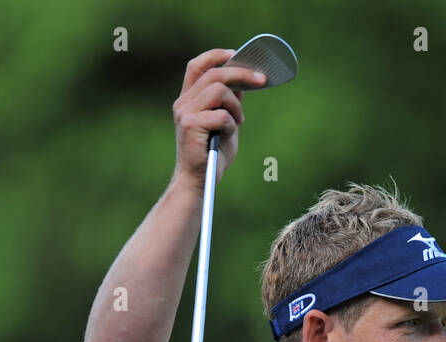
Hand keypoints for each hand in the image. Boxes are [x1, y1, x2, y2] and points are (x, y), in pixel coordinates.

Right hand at [171, 48, 265, 189]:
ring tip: (238, 122)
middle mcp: (183, 103)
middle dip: (242, 74)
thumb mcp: (224, 123)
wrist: (198, 182)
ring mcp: (185, 113)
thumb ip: (229, 103)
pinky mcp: (191, 126)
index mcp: (188, 99)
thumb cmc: (212, 155)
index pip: (197, 66)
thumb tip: (243, 82)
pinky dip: (231, 124)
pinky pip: (221, 115)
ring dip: (236, 106)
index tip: (235, 55)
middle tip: (262, 80)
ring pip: (219, 90)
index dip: (216, 56)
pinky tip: (228, 135)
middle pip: (214, 74)